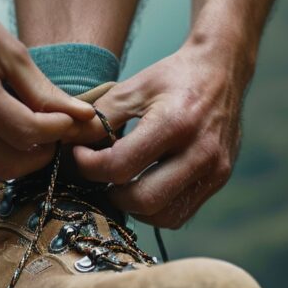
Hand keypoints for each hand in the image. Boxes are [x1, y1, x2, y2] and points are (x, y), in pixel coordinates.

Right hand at [0, 0, 95, 179]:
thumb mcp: (7, 48)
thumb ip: (42, 90)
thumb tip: (80, 115)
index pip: (27, 132)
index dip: (57, 131)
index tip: (68, 120)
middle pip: (8, 164)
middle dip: (39, 155)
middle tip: (51, 135)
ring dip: (14, 160)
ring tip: (27, 135)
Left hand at [73, 39, 253, 227]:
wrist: (221, 71)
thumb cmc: (172, 77)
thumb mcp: (131, 88)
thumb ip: (98, 119)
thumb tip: (66, 144)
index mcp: (176, 123)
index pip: (120, 166)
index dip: (89, 166)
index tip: (80, 154)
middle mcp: (201, 151)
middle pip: (143, 200)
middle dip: (112, 193)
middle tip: (101, 175)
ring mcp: (215, 170)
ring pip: (163, 216)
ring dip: (134, 207)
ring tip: (122, 183)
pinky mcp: (219, 180)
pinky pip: (180, 213)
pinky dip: (156, 209)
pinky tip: (144, 186)